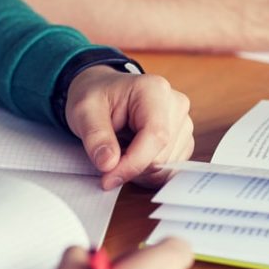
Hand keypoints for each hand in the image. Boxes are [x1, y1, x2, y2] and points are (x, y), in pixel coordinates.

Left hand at [65, 66, 193, 189]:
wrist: (105, 92)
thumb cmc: (97, 97)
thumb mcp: (84, 111)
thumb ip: (96, 137)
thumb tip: (109, 164)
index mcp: (155, 90)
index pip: (156, 136)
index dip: (133, 163)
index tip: (108, 178)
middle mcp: (176, 105)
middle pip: (161, 156)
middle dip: (131, 167)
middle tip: (108, 156)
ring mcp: (183, 124)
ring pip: (165, 167)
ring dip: (138, 170)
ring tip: (120, 150)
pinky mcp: (183, 141)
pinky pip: (169, 170)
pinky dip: (147, 173)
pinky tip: (132, 156)